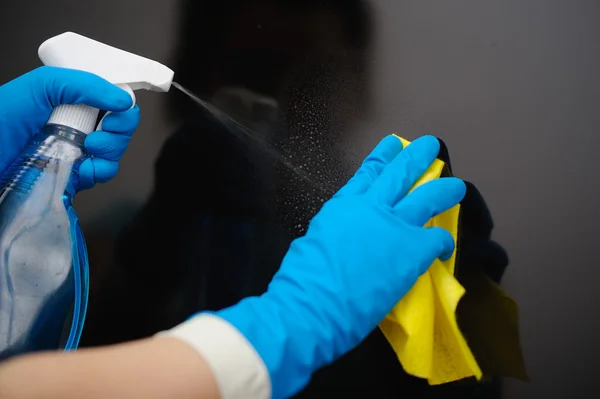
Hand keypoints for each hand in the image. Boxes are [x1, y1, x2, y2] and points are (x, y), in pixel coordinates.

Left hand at [0, 66, 138, 190]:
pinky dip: (100, 172)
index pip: (113, 101)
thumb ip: (84, 84)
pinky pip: (102, 174)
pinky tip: (86, 168)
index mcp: (72, 100)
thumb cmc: (2, 118)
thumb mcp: (42, 86)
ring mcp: (77, 151)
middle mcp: (77, 125)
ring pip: (115, 152)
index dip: (124, 107)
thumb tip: (124, 99)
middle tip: (101, 132)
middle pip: (120, 128)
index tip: (116, 113)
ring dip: (110, 152)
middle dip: (119, 131)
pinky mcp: (73, 175)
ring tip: (89, 149)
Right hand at [217, 135, 466, 397]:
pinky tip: (445, 247)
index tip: (394, 143)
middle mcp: (371, 207)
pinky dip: (444, 241)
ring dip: (445, 189)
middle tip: (430, 146)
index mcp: (344, 205)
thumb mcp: (316, 239)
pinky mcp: (413, 249)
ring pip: (428, 197)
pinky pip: (438, 238)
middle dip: (417, 157)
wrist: (316, 302)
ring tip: (457, 186)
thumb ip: (338, 230)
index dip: (384, 156)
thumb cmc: (304, 277)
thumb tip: (348, 236)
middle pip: (401, 173)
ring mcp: (395, 225)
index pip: (368, 172)